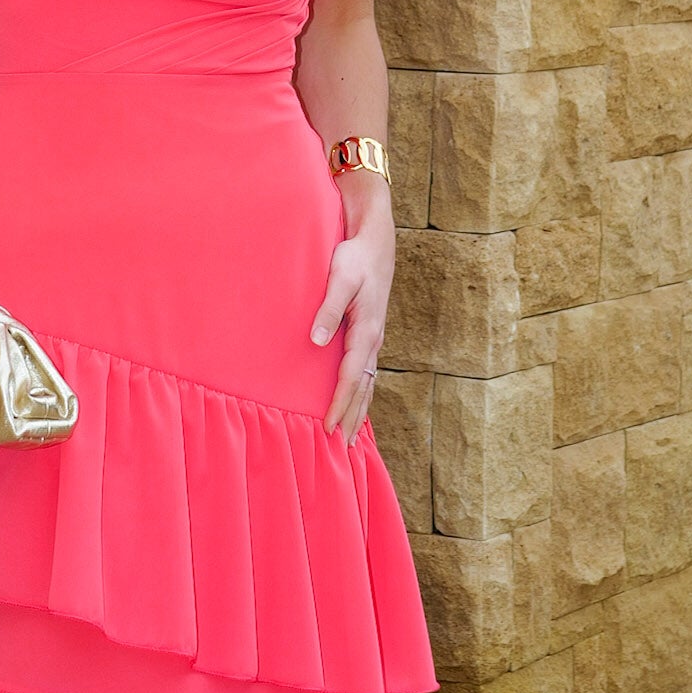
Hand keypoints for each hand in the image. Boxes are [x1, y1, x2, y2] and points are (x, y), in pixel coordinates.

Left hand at [309, 206, 393, 445]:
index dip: (339, 404)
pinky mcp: (369, 334)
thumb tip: (317, 342)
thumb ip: (328, 310)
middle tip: (342, 450)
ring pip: (367, 384)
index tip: (329, 428)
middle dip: (352, 418)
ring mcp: (373, 339)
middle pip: (363, 389)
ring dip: (359, 411)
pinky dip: (362, 394)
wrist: (375, 242)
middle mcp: (373, 341)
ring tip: (351, 438)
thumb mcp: (339, 279)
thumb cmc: (354, 259)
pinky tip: (356, 404)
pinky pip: (366, 373)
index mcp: (366, 332)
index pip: (351, 378)